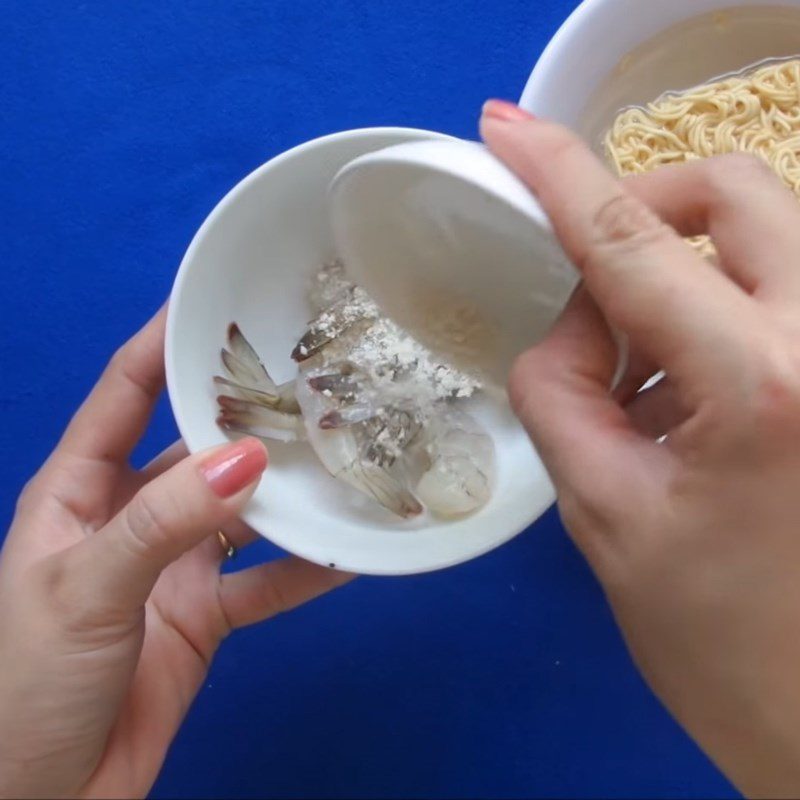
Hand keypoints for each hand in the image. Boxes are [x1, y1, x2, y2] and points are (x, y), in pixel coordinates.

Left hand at [0, 307, 351, 798]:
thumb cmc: (25, 687)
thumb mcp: (85, 591)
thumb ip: (163, 524)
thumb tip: (246, 457)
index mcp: (79, 493)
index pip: (121, 398)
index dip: (160, 348)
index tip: (212, 305)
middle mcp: (130, 517)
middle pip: (194, 449)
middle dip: (244, 417)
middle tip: (305, 381)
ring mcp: (171, 567)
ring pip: (240, 514)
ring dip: (284, 495)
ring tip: (341, 459)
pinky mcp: (202, 617)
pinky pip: (263, 583)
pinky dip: (303, 571)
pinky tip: (347, 554)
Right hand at [482, 103, 799, 797]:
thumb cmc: (714, 640)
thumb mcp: (601, 510)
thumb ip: (562, 391)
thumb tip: (568, 320)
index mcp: (761, 385)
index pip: (633, 242)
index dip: (559, 172)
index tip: (505, 127)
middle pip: (736, 192)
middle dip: (645, 207)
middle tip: (588, 273)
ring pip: (774, 231)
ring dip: (685, 266)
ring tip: (640, 367)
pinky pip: (789, 292)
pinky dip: (723, 308)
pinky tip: (689, 393)